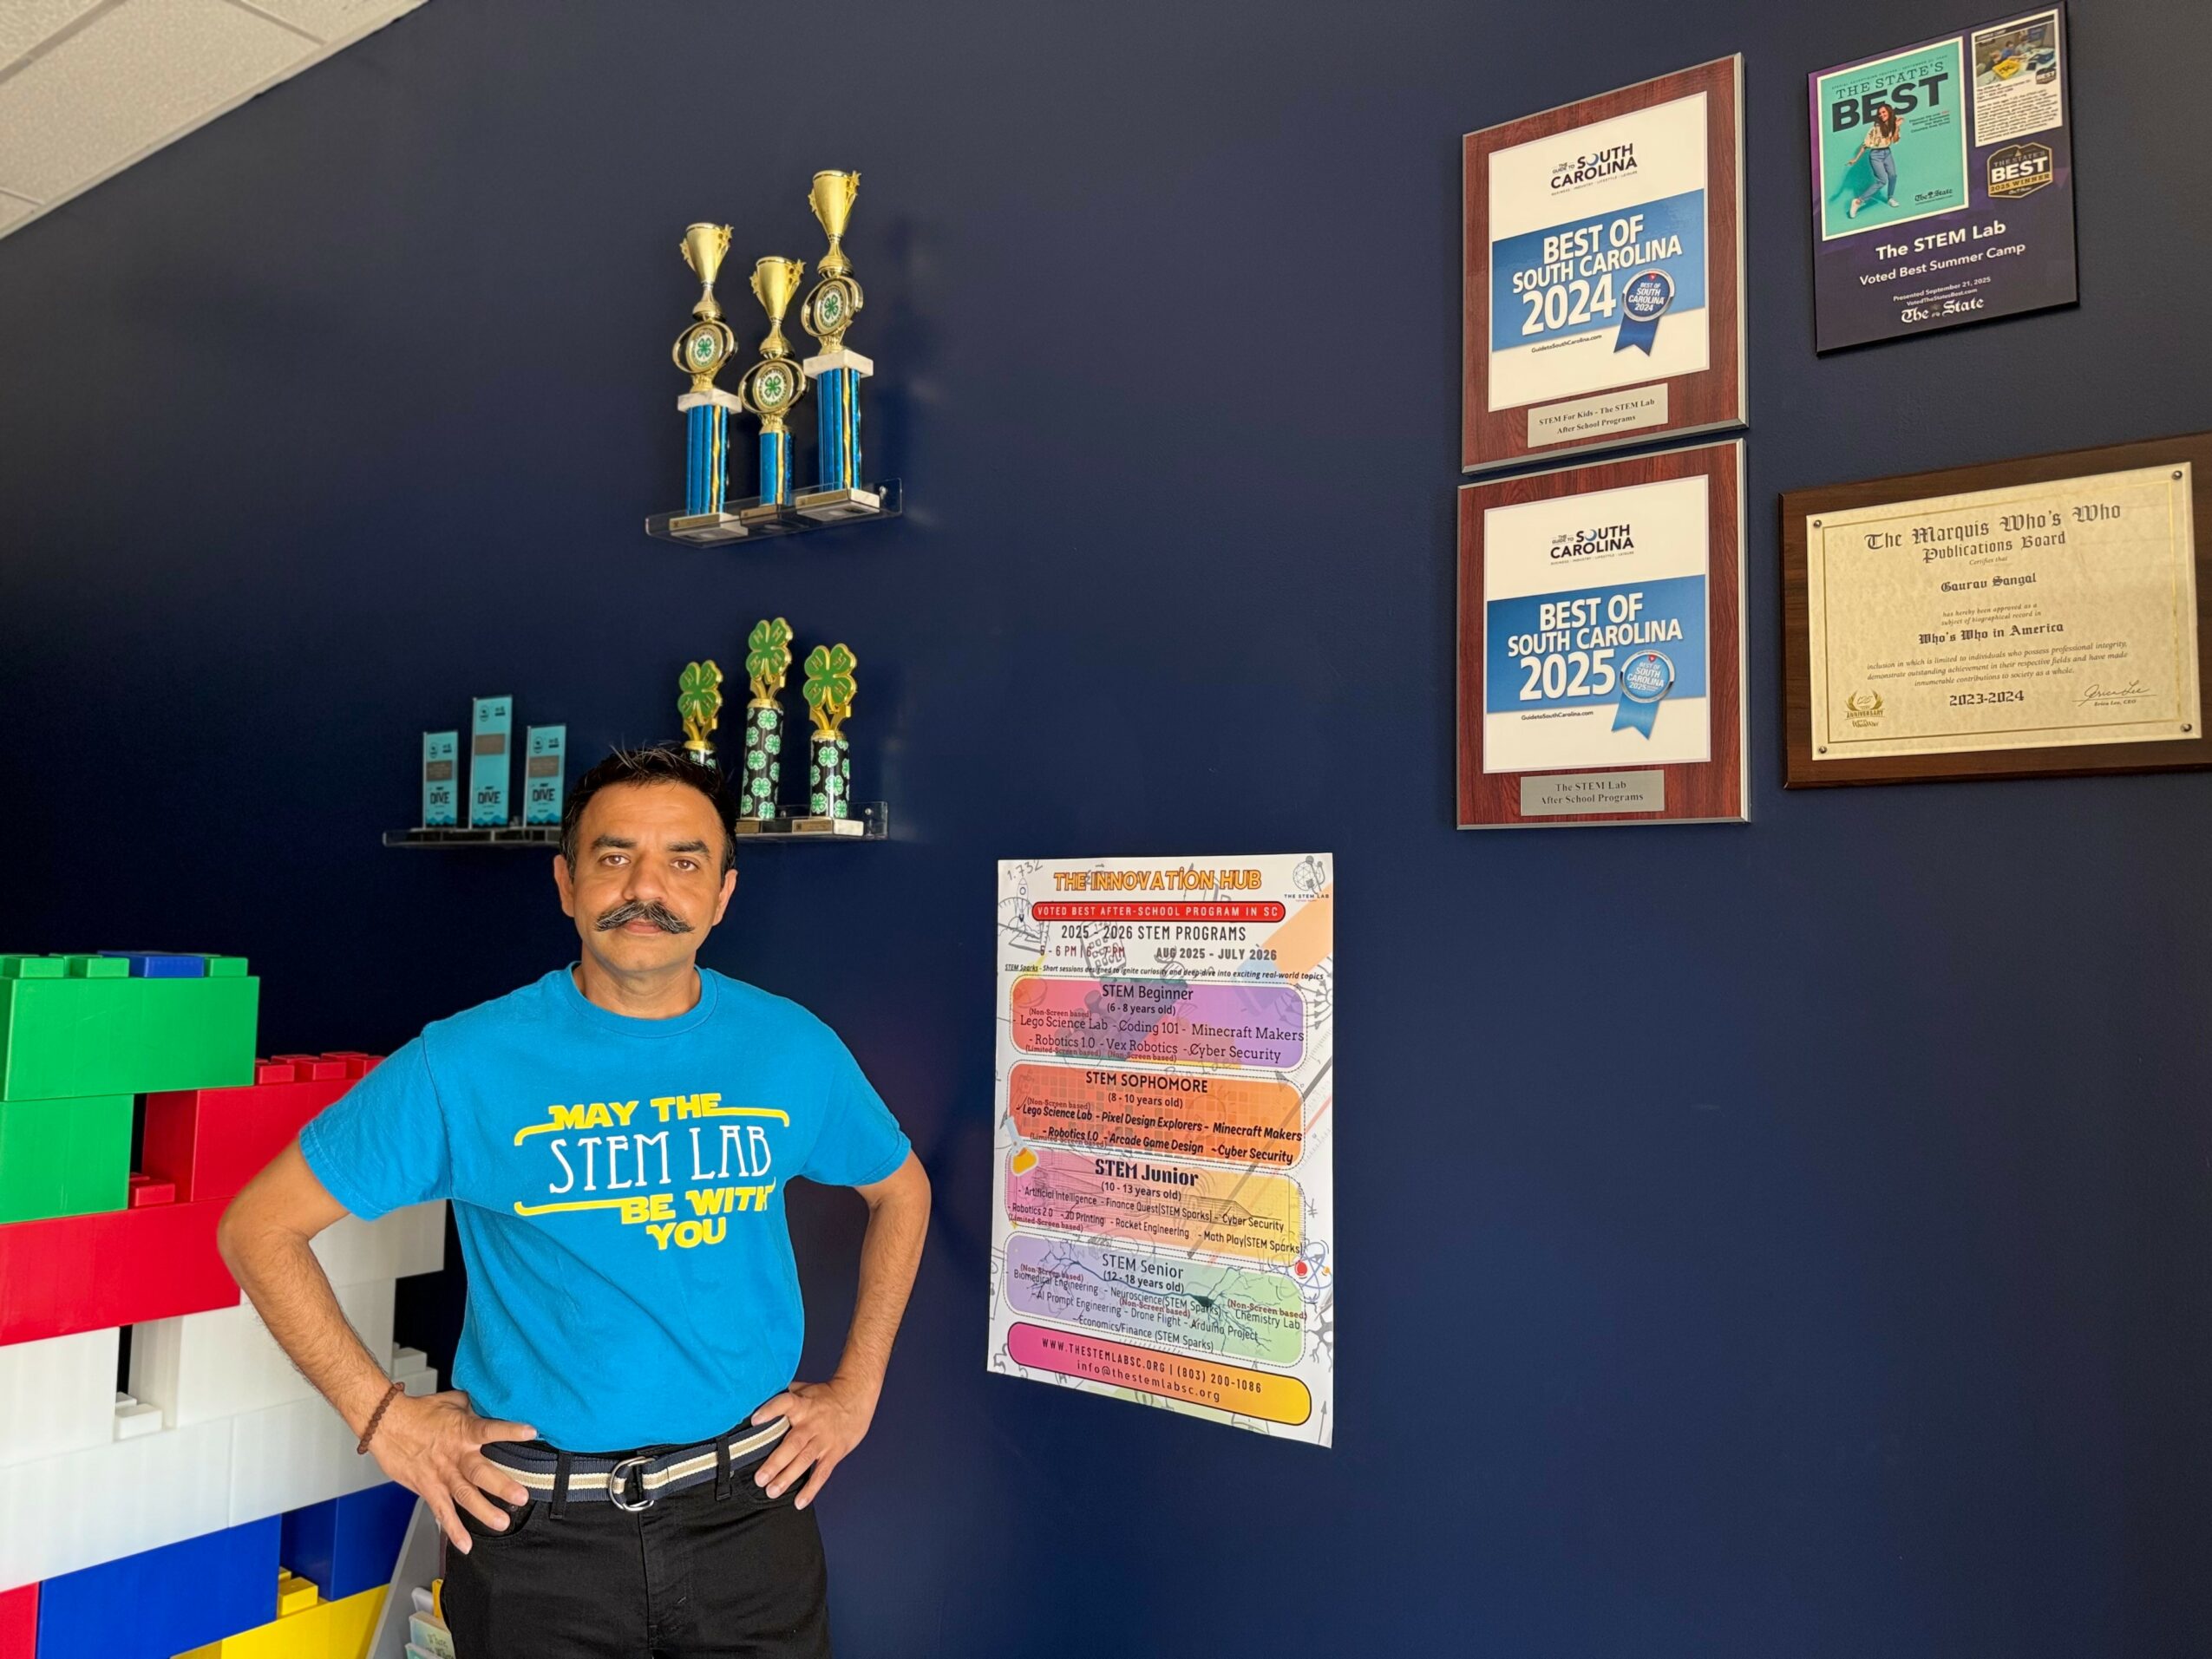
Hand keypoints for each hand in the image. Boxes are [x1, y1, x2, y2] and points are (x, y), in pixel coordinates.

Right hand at [365, 1389, 537, 1551]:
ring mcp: (441, 1475)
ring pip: (465, 1496)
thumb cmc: (419, 1411)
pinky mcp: (428, 1488)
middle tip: (522, 1497)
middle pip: (481, 1473)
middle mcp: (455, 1456)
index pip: (489, 1429)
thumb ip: (475, 1406)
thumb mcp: (453, 1401)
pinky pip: (442, 1512)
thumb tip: (494, 1402)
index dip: (510, 1431)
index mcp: (463, 1431)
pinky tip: (465, 1545)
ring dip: (484, 1511)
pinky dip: (452, 1530)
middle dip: (502, 1486)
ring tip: (502, 1523)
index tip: (531, 1433)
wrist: (386, 1424)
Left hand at [749, 1376, 878, 1508]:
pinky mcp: (835, 1452)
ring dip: (788, 1477)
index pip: (785, 1403)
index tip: (755, 1420)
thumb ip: (784, 1395)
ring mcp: (824, 1439)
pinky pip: (822, 1472)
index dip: (770, 1410)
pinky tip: (800, 1502)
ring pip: (804, 1460)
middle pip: (793, 1443)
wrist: (856, 1397)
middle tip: (760, 1479)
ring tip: (772, 1491)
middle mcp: (812, 1423)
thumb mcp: (804, 1389)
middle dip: (775, 1462)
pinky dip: (811, 1488)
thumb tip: (757, 1397)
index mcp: (802, 1405)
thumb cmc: (825, 1395)